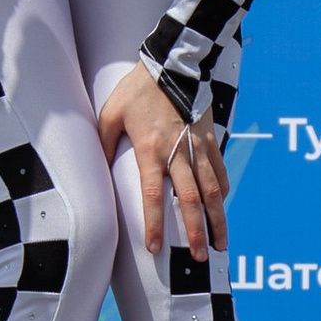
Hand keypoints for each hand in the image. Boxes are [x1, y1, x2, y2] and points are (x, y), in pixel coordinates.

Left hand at [96, 64, 226, 266]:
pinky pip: (219, 171)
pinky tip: (222, 208)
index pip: (153, 195)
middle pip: (190, 199)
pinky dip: (222, 191)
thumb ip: (103, 144)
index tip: (155, 248)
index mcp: (151, 149)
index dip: (154, 224)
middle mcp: (178, 151)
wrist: (173, 63)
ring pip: (213, 190)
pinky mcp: (209, 139)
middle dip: (195, 231)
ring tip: (221, 243)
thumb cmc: (138, 88)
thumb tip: (98, 170)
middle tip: (201, 257)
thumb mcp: (110, 113)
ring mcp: (198, 146)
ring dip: (218, 219)